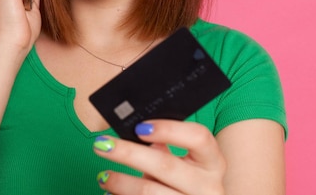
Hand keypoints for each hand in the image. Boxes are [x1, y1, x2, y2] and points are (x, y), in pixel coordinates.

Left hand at [93, 120, 225, 194]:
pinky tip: (112, 193)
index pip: (198, 137)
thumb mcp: (185, 165)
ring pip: (150, 192)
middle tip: (102, 145)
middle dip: (128, 153)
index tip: (139, 127)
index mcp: (213, 162)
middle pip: (165, 165)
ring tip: (103, 176)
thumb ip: (166, 149)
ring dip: (121, 182)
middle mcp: (209, 187)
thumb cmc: (187, 184)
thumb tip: (138, 132)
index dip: (168, 129)